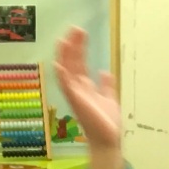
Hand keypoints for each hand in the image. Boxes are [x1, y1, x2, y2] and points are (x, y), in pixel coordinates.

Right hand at [52, 27, 121, 168]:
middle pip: (72, 62)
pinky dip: (62, 76)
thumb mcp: (109, 99)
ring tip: (65, 38)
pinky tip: (58, 64)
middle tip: (75, 28)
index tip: (80, 32)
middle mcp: (77, 88)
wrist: (109, 140)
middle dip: (73, 45)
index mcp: (85, 87)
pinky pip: (66, 87)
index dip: (79, 47)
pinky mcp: (76, 102)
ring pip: (67, 70)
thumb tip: (104, 71)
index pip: (79, 62)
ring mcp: (75, 94)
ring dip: (66, 55)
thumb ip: (106, 86)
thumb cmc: (107, 123)